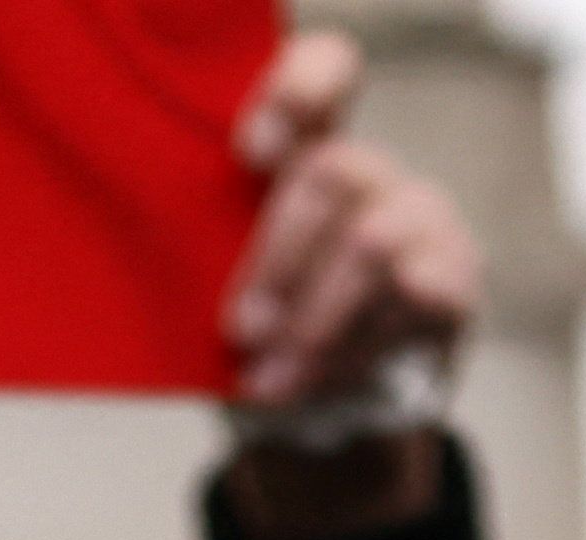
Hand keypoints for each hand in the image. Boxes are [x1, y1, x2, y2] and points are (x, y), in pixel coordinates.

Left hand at [218, 29, 476, 539]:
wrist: (317, 423)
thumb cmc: (253, 336)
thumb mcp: (209, 283)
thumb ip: (195, 242)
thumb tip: (129, 233)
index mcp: (303, 149)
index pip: (326, 70)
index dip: (299, 90)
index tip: (250, 154)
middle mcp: (369, 170)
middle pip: (334, 170)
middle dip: (280, 259)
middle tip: (242, 331)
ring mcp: (420, 218)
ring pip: (372, 242)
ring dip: (315, 321)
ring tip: (273, 380)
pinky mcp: (455, 279)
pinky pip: (416, 296)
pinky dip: (359, 349)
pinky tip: (323, 380)